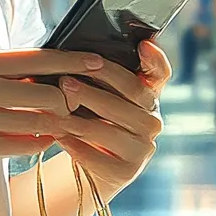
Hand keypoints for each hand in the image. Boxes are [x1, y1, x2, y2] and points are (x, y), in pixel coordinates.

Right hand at [0, 48, 106, 175]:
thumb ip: (9, 73)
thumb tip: (58, 69)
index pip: (36, 57)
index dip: (71, 60)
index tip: (99, 62)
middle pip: (46, 92)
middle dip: (66, 101)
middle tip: (71, 106)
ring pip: (39, 120)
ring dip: (56, 124)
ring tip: (60, 123)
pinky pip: (25, 144)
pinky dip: (39, 141)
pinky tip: (41, 138)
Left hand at [51, 40, 170, 201]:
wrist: (87, 163)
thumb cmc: (87, 117)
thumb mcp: (95, 93)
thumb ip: (95, 75)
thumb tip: (72, 55)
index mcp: (148, 95)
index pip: (160, 73)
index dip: (155, 58)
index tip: (144, 45)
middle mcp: (152, 120)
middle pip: (128, 96)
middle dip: (94, 86)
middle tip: (65, 81)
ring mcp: (143, 147)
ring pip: (108, 128)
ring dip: (78, 118)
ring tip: (55, 109)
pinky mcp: (127, 171)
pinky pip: (97, 155)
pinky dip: (74, 144)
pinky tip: (58, 135)